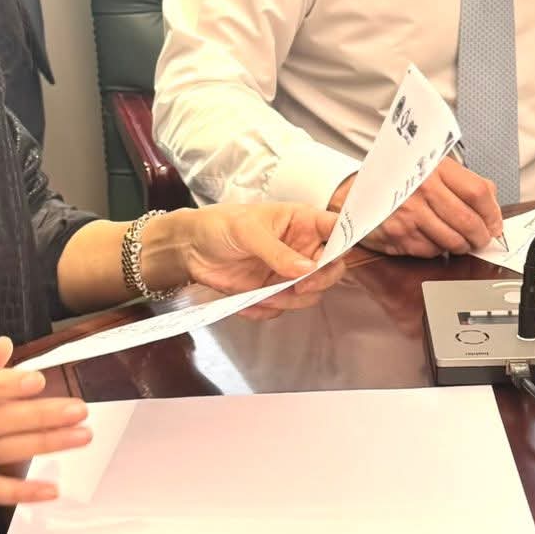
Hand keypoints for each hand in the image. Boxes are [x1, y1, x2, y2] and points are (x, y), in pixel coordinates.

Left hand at [156, 202, 343, 304]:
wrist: (189, 249)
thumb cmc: (219, 226)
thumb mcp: (247, 231)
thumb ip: (277, 251)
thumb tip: (307, 270)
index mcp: (301, 222)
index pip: (336, 229)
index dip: (345, 242)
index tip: (333, 258)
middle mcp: (301, 248)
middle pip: (331, 269)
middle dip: (320, 281)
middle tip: (300, 286)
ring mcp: (288, 272)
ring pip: (309, 294)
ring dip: (290, 300)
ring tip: (263, 296)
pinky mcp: (271, 292)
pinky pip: (282, 308)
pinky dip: (266, 310)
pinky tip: (246, 303)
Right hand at [335, 157, 504, 258]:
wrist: (355, 193)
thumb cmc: (399, 182)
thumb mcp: (431, 169)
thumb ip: (464, 183)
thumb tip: (493, 210)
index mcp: (434, 167)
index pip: (478, 192)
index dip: (493, 213)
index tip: (495, 224)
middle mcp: (421, 188)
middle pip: (469, 221)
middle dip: (481, 237)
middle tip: (482, 239)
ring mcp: (409, 214)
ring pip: (453, 241)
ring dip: (462, 246)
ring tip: (460, 241)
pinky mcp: (399, 235)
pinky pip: (433, 251)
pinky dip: (439, 250)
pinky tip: (433, 239)